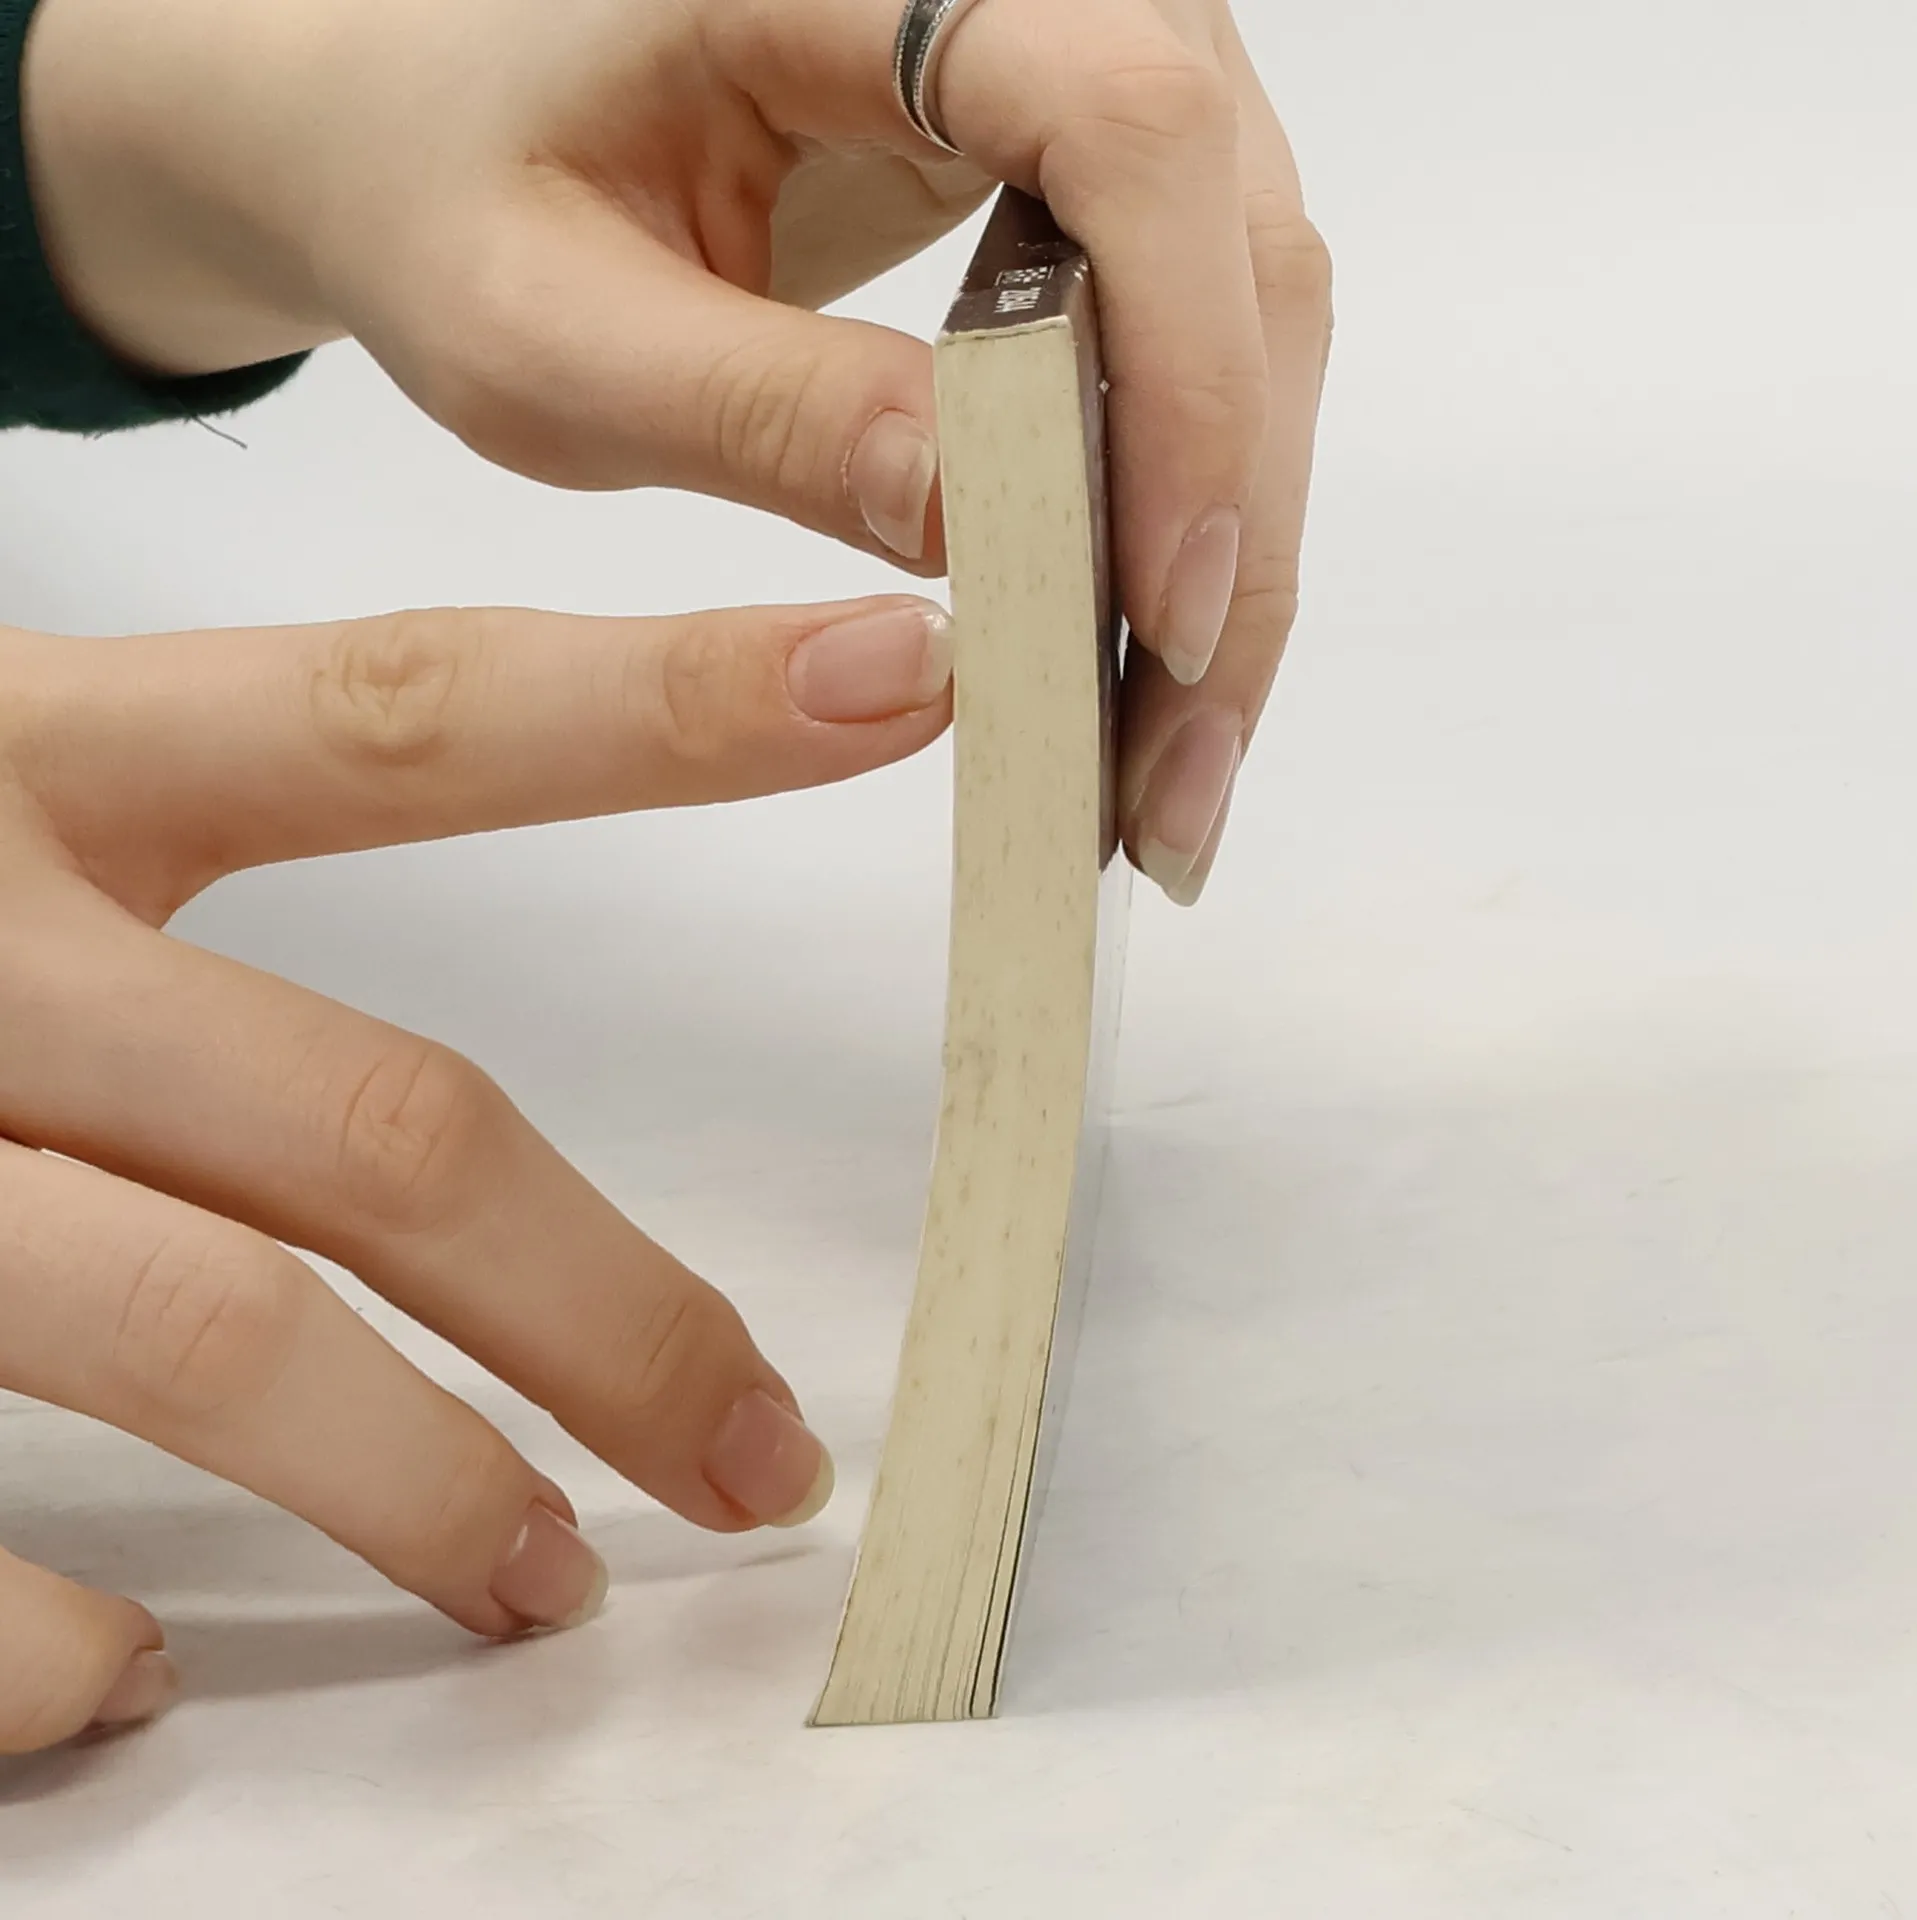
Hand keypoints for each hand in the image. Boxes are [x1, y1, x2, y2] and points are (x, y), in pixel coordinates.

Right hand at [0, 589, 952, 1752]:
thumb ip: (188, 869)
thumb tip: (470, 1120)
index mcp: (26, 755)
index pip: (414, 709)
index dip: (672, 701)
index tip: (908, 681)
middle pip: (376, 1121)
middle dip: (608, 1307)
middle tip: (765, 1453)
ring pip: (196, 1330)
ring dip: (412, 1486)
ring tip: (545, 1586)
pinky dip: (39, 1640)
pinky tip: (125, 1686)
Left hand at [23, 0, 1331, 903]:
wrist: (435, 138)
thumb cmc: (453, 189)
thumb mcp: (549, 326)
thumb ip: (759, 411)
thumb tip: (985, 528)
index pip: (1124, 120)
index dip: (1183, 372)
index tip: (1159, 607)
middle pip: (1233, 238)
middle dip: (1229, 526)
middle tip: (1169, 771)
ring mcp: (1073, 65)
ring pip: (1250, 304)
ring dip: (1232, 546)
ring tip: (1161, 760)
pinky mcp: (1079, 169)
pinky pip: (1200, 334)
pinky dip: (1188, 508)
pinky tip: (1146, 648)